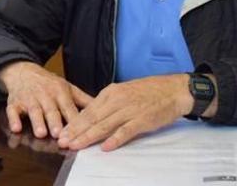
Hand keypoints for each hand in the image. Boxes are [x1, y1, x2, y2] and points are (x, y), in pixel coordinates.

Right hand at [0, 61, 92, 138]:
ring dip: (36, 121)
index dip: (73, 119)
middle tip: (59, 134)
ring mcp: (29, 99)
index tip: (80, 131)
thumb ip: (83, 100)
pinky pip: (12, 110)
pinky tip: (16, 128)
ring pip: (33, 111)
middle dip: (54, 121)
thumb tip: (103, 109)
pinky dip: (13, 119)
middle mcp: (45, 95)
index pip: (68, 107)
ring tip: (41, 133)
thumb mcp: (67, 88)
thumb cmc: (48, 83)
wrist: (23, 71)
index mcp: (60, 92)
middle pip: (51, 109)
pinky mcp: (15, 102)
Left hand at [57, 74, 193, 151]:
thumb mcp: (123, 92)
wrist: (173, 89)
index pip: (87, 110)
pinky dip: (115, 139)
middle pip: (92, 118)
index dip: (73, 123)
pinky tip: (105, 147)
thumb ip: (108, 104)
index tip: (62, 132)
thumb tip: (91, 115)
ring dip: (88, 137)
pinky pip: (126, 131)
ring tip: (76, 145)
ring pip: (104, 125)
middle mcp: (117, 100)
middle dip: (75, 131)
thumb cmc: (149, 91)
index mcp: (111, 92)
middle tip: (62, 141)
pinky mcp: (142, 120)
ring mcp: (129, 110)